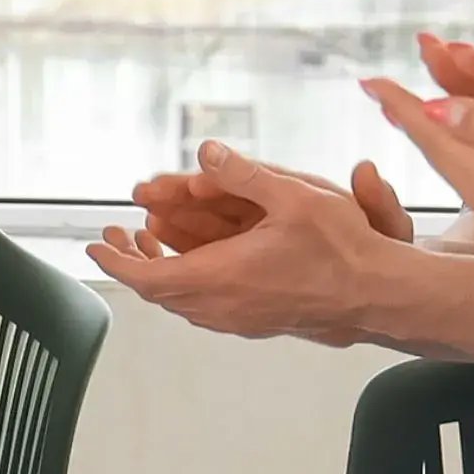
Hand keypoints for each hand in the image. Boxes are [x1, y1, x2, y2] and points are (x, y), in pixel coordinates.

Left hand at [86, 143, 416, 343]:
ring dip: (158, 272)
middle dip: (131, 261)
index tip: (95, 245)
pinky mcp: (256, 321)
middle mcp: (223, 304)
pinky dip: (186, 283)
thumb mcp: (294, 197)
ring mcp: (238, 318)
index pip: (146, 275)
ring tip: (149, 243)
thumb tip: (206, 152)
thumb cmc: (343, 251)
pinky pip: (204, 306)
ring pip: (180, 301)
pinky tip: (194, 262)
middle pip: (157, 290)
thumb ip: (246, 174)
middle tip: (118, 237)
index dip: (114, 261)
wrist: (379, 295)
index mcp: (221, 276)